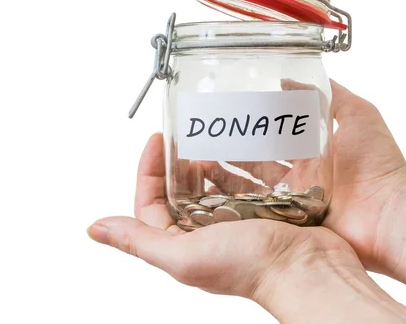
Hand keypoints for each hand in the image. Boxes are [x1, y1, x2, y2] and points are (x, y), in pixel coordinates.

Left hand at [87, 133, 405, 323]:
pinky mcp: (265, 210)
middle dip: (180, 162)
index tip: (157, 141)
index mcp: (184, 242)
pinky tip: (245, 150)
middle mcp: (208, 232)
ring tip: (213, 137)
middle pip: (183, 189)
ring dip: (211, 159)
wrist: (309, 269)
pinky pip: (247, 181)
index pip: (151, 202)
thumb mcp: (185, 255)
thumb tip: (96, 229)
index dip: (148, 170)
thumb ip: (140, 240)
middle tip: (185, 135)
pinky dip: (242, 165)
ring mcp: (238, 220)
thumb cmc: (251, 267)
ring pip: (216, 182)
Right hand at [192, 79, 405, 271]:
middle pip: (259, 161)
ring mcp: (295, 200)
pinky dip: (236, 203)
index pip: (276, 135)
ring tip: (199, 164)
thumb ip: (327, 93)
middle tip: (204, 142)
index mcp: (314, 151)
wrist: (390, 213)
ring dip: (228, 176)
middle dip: (233, 152)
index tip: (228, 115)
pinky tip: (211, 194)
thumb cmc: (379, 162)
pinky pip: (259, 211)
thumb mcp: (357, 112)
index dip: (253, 126)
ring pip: (253, 186)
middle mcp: (301, 175)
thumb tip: (288, 79)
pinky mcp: (292, 221)